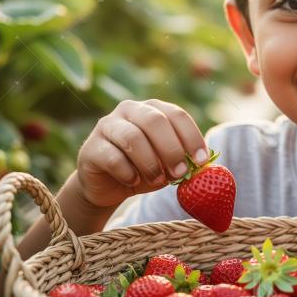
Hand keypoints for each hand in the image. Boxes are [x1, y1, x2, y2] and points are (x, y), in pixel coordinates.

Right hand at [76, 99, 208, 208]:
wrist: (108, 187)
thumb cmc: (144, 170)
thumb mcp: (168, 165)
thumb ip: (184, 161)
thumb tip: (205, 166)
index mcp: (153, 109)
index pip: (176, 114)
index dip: (191, 136)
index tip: (201, 161)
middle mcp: (129, 110)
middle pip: (154, 121)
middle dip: (171, 149)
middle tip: (181, 173)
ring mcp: (107, 126)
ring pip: (132, 137)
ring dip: (150, 163)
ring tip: (157, 180)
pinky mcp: (91, 147)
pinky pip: (112, 157)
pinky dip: (127, 172)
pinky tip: (133, 181)